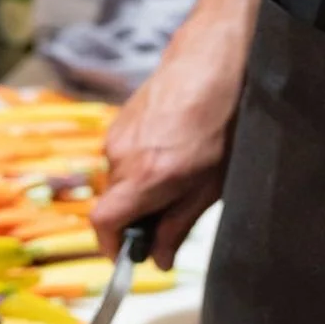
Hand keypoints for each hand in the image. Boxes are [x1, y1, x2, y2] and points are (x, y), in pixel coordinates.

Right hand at [92, 25, 241, 269]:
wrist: (212, 63)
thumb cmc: (221, 124)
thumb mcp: (210, 186)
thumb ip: (179, 225)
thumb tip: (159, 260)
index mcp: (142, 178)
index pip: (103, 223)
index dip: (111, 247)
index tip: (127, 257)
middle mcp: (120, 157)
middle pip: (113, 203)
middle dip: (136, 216)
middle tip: (172, 214)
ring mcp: (117, 135)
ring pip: (119, 179)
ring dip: (141, 188)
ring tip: (180, 173)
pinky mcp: (120, 119)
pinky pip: (123, 156)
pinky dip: (140, 164)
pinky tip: (172, 150)